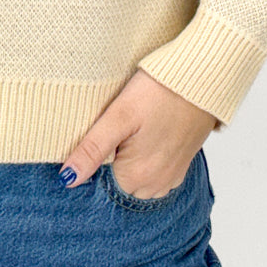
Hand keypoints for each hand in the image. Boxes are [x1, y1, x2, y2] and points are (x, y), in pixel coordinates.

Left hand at [58, 69, 217, 196]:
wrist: (200, 78)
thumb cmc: (158, 92)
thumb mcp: (118, 117)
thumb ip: (92, 150)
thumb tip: (67, 178)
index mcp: (137, 177)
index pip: (100, 188)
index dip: (90, 167)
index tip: (93, 144)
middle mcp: (156, 185)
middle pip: (118, 186)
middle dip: (108, 168)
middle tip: (111, 134)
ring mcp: (171, 177)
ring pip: (136, 183)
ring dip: (127, 166)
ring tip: (127, 136)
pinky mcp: (181, 165)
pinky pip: (154, 175)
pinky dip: (144, 163)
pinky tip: (142, 139)